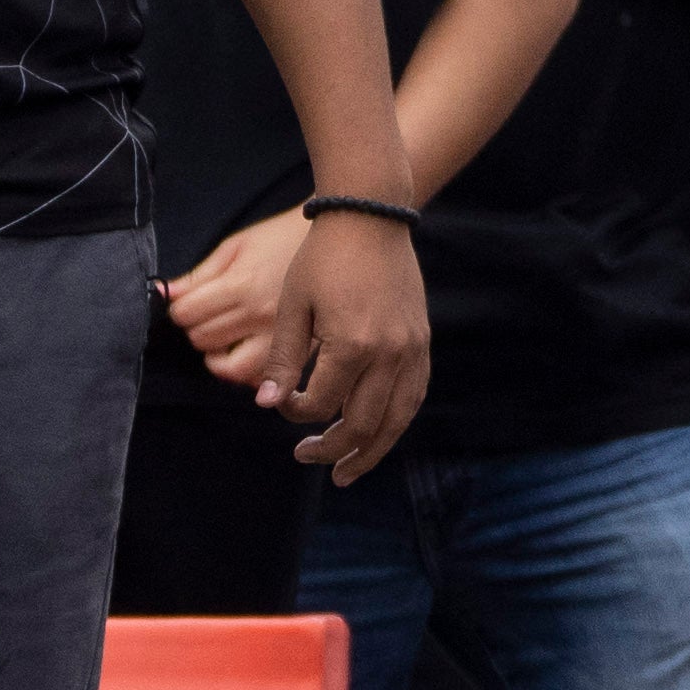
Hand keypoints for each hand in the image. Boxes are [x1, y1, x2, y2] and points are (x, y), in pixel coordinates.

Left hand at [163, 208, 300, 374]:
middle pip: (204, 342)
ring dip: (221, 359)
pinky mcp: (305, 348)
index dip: (180, 310)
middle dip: (199, 330)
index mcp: (242, 287)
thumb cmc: (284, 236)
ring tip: (226, 343)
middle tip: (211, 316)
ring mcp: (284, 337)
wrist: (339, 235)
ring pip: (233, 371)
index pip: (186, 316)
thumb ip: (200, 275)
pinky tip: (253, 353)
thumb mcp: (237, 244)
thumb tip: (166, 295)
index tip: (192, 302)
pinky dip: (255, 373)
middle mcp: (261, 317)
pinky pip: (269, 378)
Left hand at [254, 211, 432, 482]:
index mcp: (351, 345)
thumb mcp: (292, 307)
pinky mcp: (422, 341)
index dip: (295, 414)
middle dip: (331, 450)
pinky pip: (414, 395)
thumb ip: (283, 359)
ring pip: (396, 419)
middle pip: (362, 425)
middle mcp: (388, 353)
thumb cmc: (323, 259)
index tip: (280, 402)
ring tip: (347, 470)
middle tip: (304, 457)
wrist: (370, 218)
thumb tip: (268, 404)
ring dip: (371, 450)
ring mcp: (411, 349)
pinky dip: (396, 421)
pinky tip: (379, 432)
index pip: (322, 405)